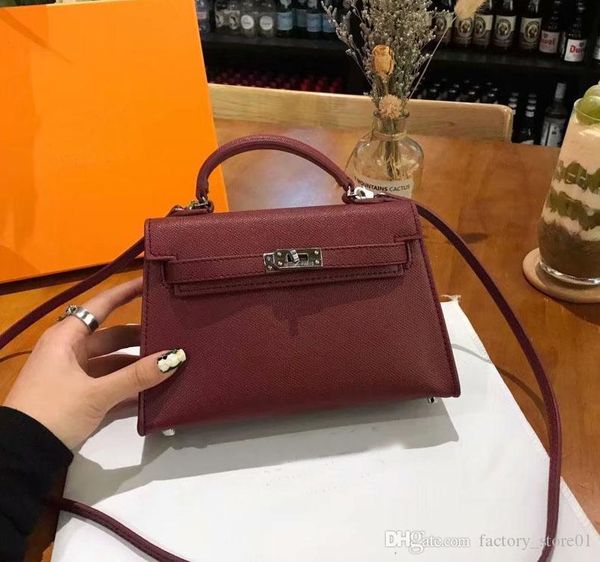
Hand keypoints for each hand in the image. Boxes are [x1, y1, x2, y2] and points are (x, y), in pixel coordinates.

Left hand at [3, 278, 184, 448]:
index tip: (150, 282)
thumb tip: (175, 357)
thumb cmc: (52, 411)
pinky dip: (130, 386)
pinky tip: (154, 391)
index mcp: (66, 338)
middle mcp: (70, 351)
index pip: (101, 305)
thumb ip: (137, 376)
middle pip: (112, 335)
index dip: (125, 293)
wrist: (21, 455)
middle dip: (141, 336)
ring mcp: (75, 375)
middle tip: (172, 332)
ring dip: (138, 365)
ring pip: (114, 362)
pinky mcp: (79, 397)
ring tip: (170, 364)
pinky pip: (111, 384)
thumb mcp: (96, 393)